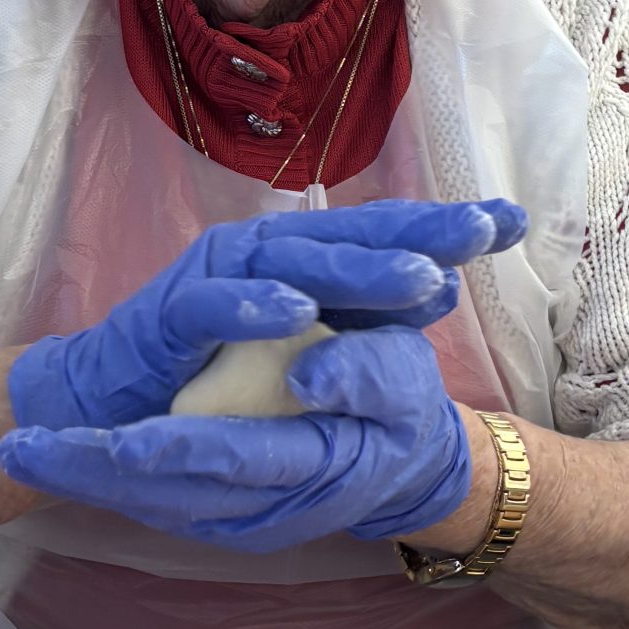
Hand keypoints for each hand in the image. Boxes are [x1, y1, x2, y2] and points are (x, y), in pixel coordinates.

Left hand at [0, 326, 471, 552]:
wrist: (402, 467)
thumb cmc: (404, 411)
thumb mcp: (406, 384)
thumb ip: (363, 378)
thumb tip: (308, 379)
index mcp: (316, 470)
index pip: (234, 458)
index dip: (174, 450)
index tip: (114, 440)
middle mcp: (265, 508)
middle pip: (168, 495)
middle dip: (91, 473)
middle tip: (19, 449)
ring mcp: (235, 518)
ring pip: (150, 504)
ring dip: (81, 480)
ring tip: (16, 452)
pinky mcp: (215, 512)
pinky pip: (153, 502)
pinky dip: (104, 484)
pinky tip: (56, 457)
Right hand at [7, 196, 526, 432]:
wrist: (112, 406)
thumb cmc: (215, 375)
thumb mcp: (309, 350)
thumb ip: (368, 318)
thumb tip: (445, 286)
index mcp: (305, 258)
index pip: (388, 234)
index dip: (447, 225)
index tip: (517, 222)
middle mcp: (266, 252)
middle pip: (354, 236)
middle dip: (420, 232)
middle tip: (484, 231)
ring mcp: (217, 276)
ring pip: (296, 263)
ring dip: (357, 270)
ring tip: (419, 276)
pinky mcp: (167, 314)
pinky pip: (212, 306)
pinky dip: (252, 306)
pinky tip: (295, 311)